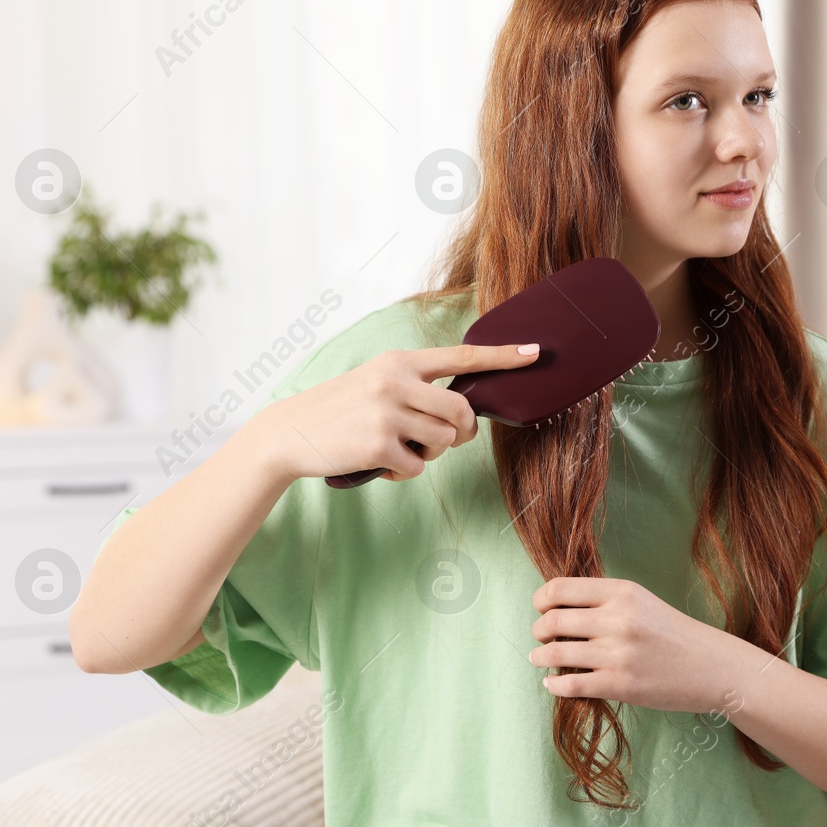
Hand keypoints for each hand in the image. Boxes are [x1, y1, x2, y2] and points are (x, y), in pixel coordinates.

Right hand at [250, 342, 539, 483]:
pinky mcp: (379, 443)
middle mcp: (397, 379)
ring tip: (398, 448)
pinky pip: (418, 467)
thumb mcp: (377, 381)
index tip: (536, 353)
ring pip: (444, 442)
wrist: (290, 432)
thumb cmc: (341, 410)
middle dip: (460, 433)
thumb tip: (462, 412)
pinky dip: (404, 473)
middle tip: (439, 439)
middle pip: (462, 412)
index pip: (462, 356)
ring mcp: (388, 410)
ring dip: (428, 454)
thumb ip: (416, 387)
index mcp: (400, 360)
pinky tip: (381, 464)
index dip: (503, 357)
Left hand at [528, 577, 736, 714]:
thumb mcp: (641, 601)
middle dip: (538, 631)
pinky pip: (570, 683)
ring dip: (540, 658)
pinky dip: (554, 684)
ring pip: (556, 653)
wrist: (710, 666)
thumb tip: (557, 607)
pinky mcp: (620, 685)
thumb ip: (604, 600)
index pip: (559, 589)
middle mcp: (617, 619)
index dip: (541, 600)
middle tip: (539, 638)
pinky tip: (553, 683)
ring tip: (540, 660)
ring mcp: (618, 653)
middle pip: (552, 621)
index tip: (540, 609)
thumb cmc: (673, 633)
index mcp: (621, 592)